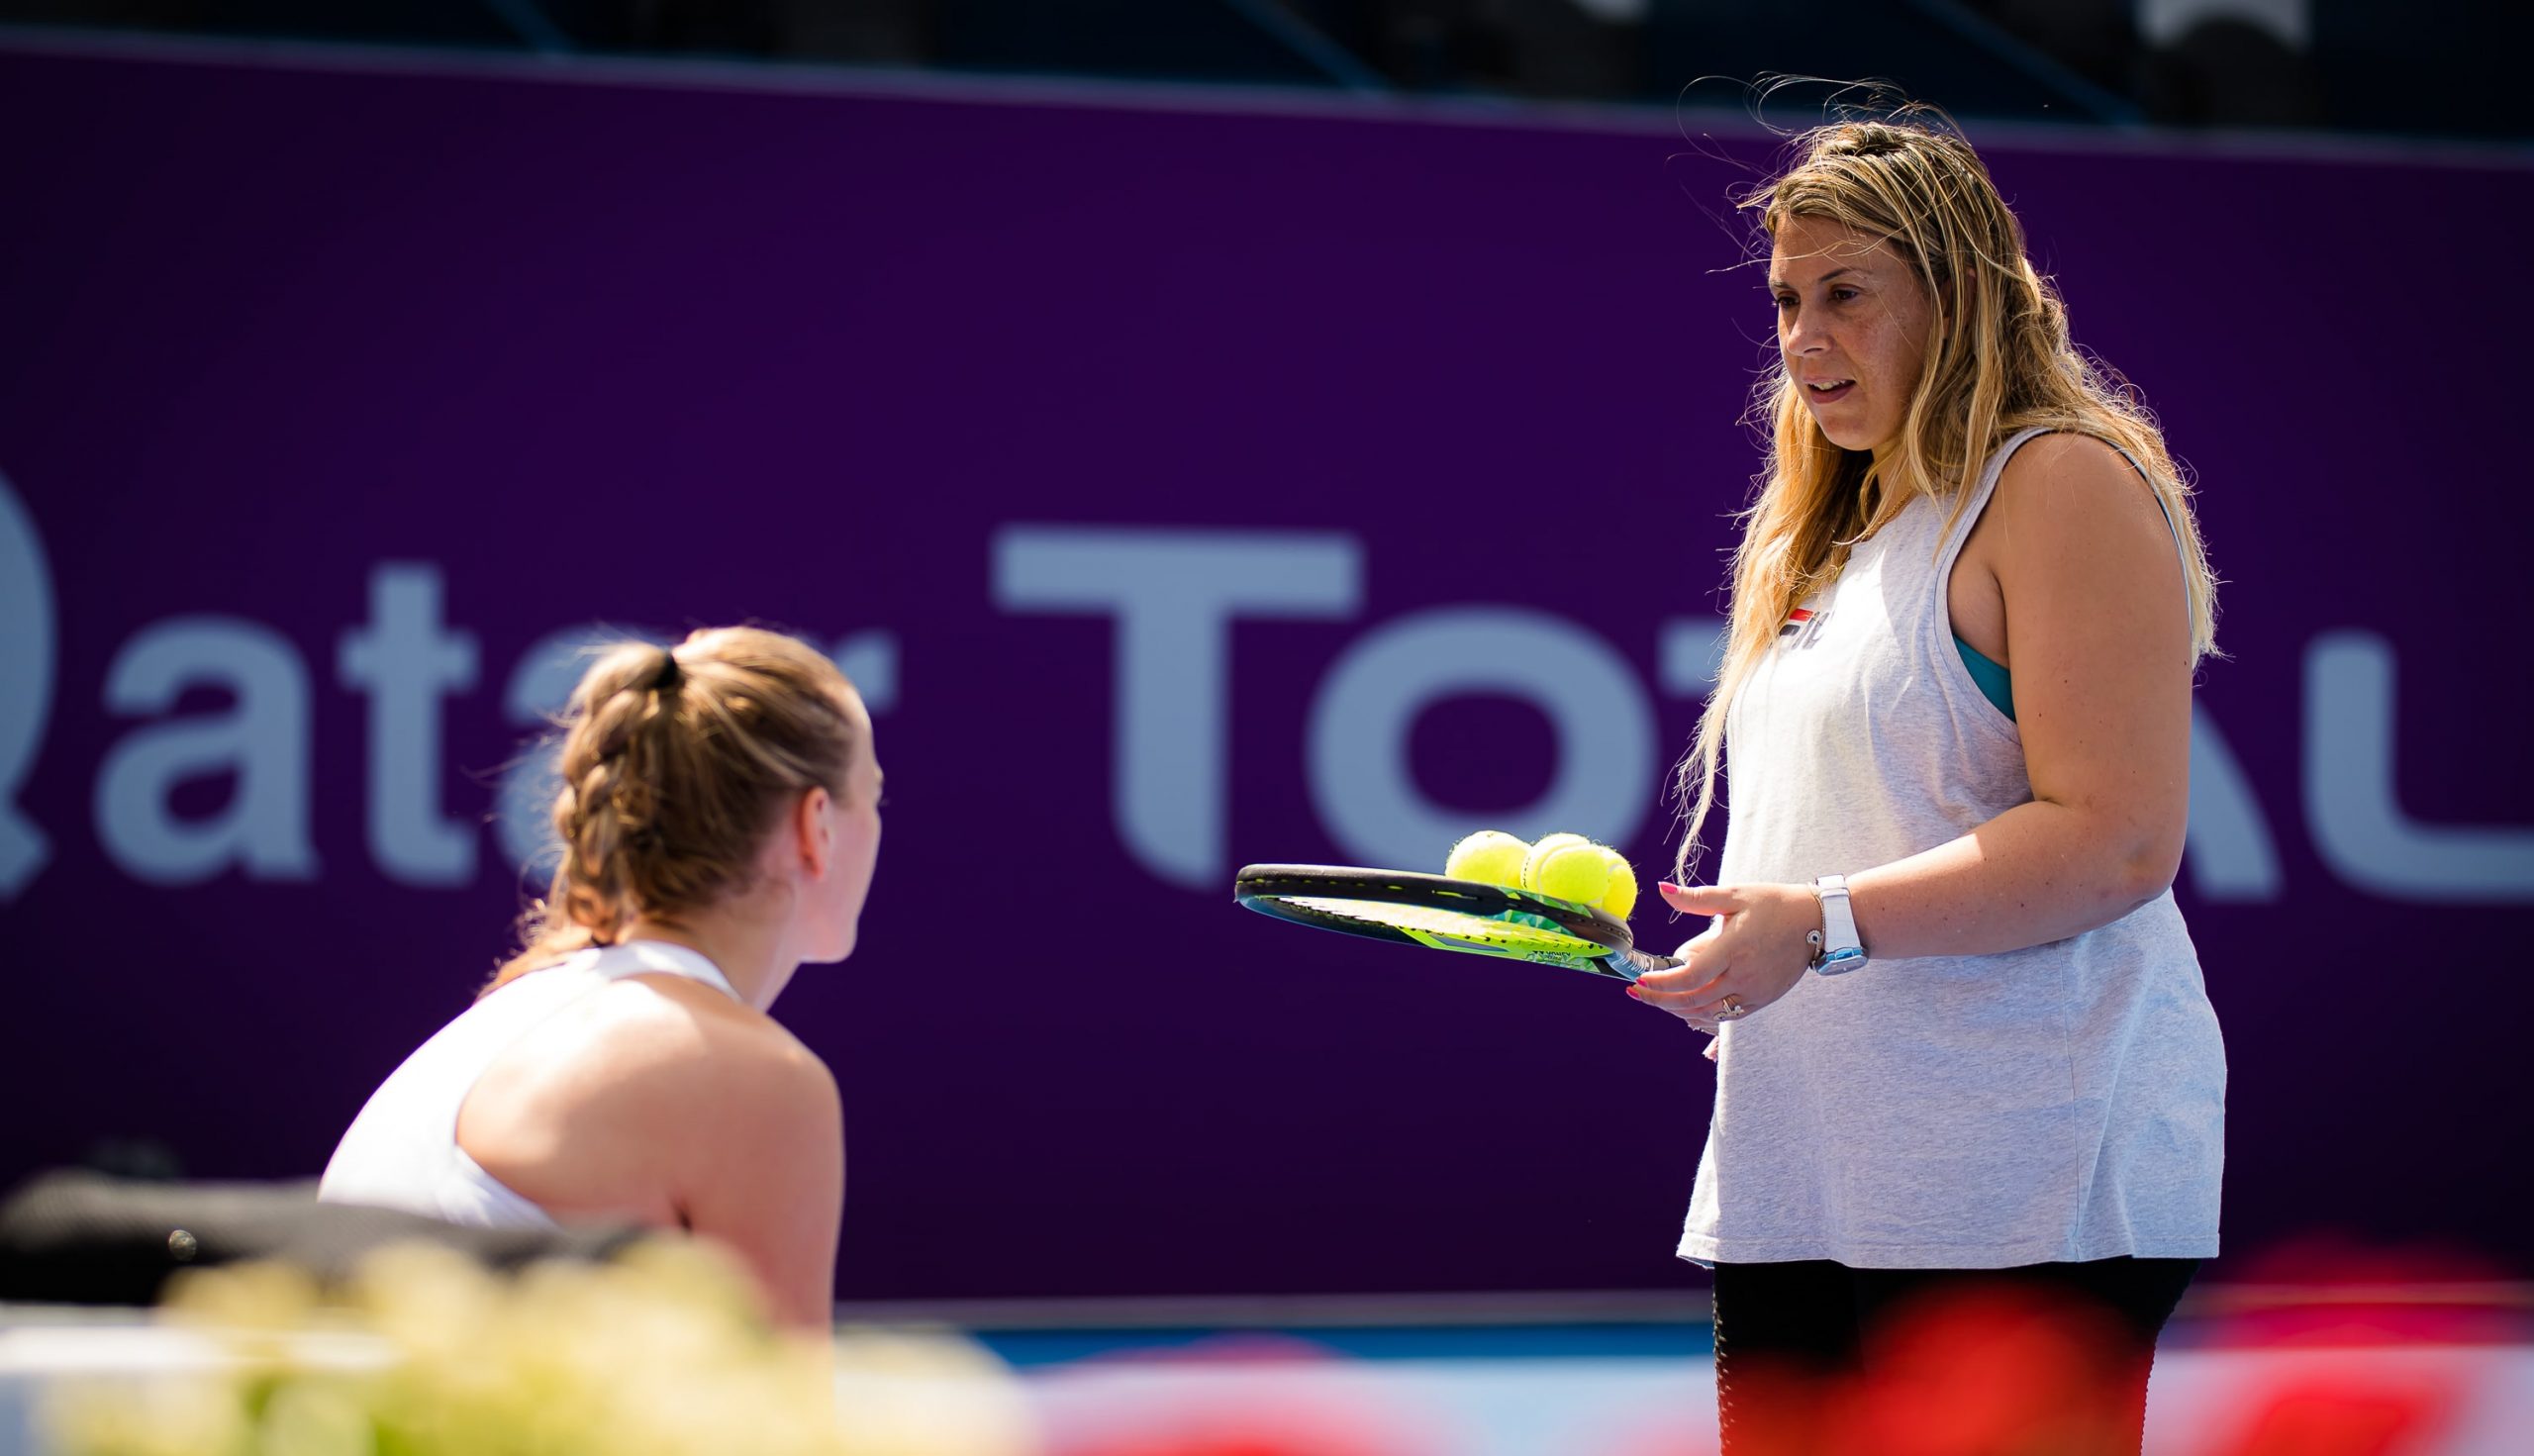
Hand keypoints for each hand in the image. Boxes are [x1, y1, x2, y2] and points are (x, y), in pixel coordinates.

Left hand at [1627, 881, 1819, 1025]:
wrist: (1817, 922)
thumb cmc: (1774, 904)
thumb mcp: (1735, 895)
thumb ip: (1696, 898)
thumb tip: (1662, 889)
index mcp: (1734, 948)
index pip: (1691, 976)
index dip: (1662, 983)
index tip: (1640, 979)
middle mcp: (1744, 976)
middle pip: (1694, 1000)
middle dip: (1660, 1000)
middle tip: (1637, 993)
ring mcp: (1755, 992)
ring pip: (1709, 1013)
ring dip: (1678, 1011)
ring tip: (1656, 1000)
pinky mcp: (1762, 1000)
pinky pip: (1727, 1017)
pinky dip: (1703, 1017)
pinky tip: (1685, 1011)